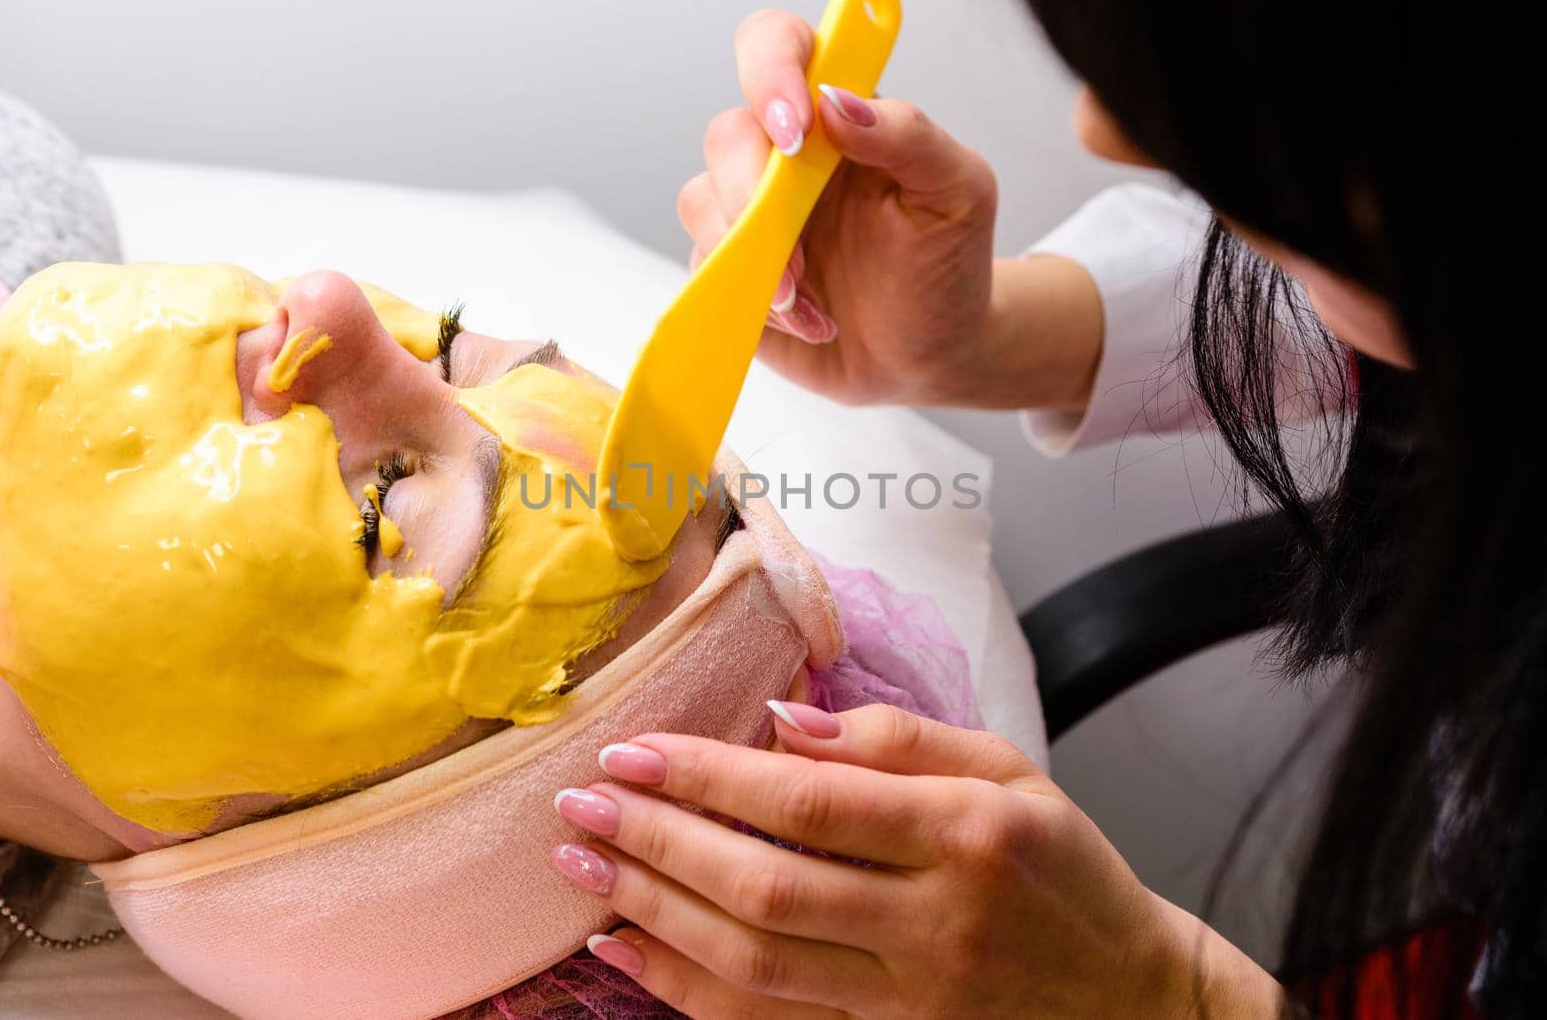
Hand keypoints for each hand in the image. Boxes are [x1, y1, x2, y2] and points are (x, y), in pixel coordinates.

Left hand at [551, 702, 1282, 1017]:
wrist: (1131, 999)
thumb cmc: (1063, 868)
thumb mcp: (1010, 771)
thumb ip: (899, 739)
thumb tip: (779, 720)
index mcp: (967, 833)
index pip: (809, 803)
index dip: (708, 777)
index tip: (632, 751)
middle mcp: (933, 921)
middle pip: (767, 886)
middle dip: (658, 843)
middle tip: (579, 805)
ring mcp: (909, 994)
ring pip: (756, 964)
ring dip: (655, 912)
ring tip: (581, 868)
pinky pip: (770, 1019)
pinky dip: (689, 987)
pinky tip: (629, 949)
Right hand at [680, 10, 999, 405]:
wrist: (931, 354)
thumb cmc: (945, 264)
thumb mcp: (957, 191)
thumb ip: (908, 134)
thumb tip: (837, 102)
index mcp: (837, 114)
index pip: (778, 46)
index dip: (770, 71)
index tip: (796, 128)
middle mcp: (784, 155)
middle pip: (727, 135)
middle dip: (752, 194)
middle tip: (798, 252)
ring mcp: (751, 212)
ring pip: (700, 203)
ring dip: (753, 256)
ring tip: (809, 300)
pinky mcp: (732, 269)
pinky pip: (708, 271)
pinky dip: (756, 302)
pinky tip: (809, 321)